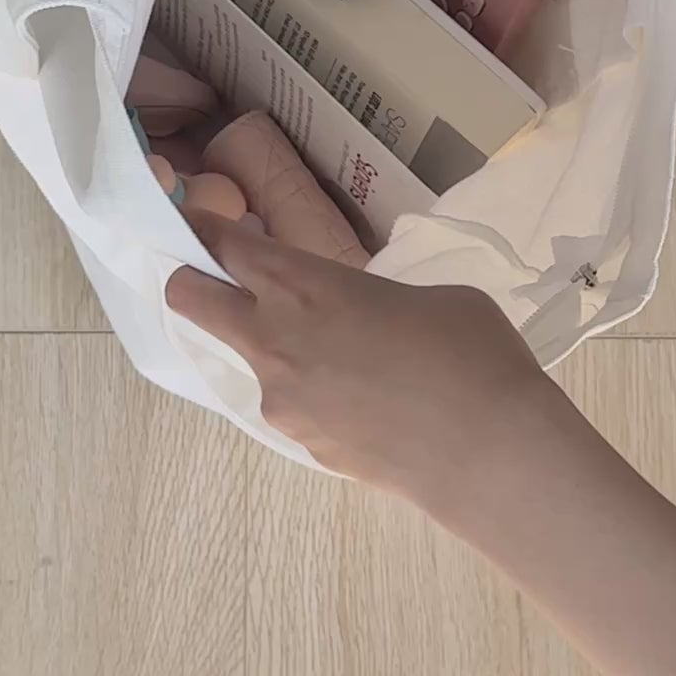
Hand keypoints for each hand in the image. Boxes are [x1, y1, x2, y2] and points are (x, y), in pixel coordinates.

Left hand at [165, 211, 545, 514]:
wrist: (486, 453)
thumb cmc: (470, 353)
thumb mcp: (422, 295)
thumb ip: (370, 295)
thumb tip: (363, 317)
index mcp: (303, 284)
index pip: (223, 245)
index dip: (203, 229)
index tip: (196, 222)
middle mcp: (273, 337)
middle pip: (189, 298)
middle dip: (190, 281)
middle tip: (218, 277)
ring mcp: (279, 397)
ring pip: (246, 357)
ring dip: (271, 346)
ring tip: (343, 359)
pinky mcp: (298, 442)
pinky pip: (289, 403)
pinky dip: (311, 394)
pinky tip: (364, 404)